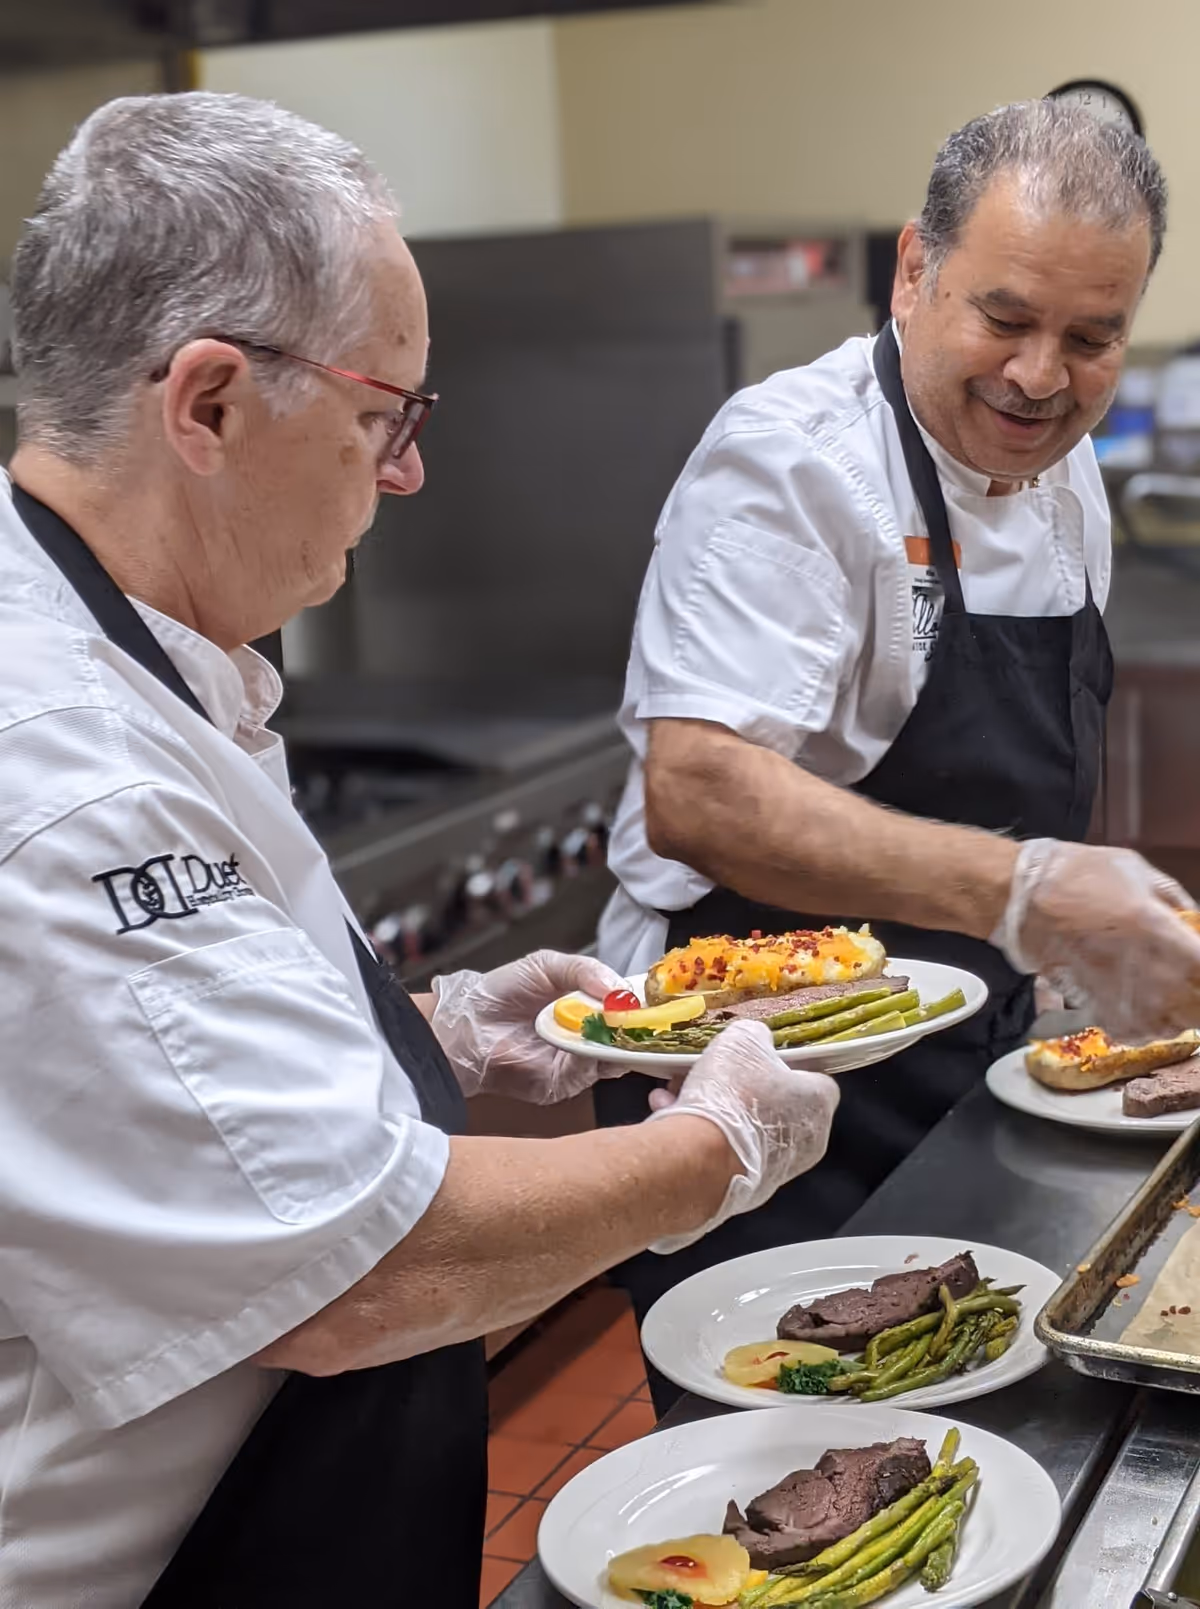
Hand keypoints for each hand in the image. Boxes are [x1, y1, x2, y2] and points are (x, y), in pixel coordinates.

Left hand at [430, 950, 627, 1103]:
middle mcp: (589, 1037)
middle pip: (629, 1038)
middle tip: (644, 1016)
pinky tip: (586, 1040)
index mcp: (589, 1007)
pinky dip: (592, 1058)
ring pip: (615, 1058)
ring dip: (618, 1043)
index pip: (627, 1009)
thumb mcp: (546, 965)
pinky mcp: (563, 1083)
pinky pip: (588, 1073)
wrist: (466, 1023)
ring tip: (617, 1025)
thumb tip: (619, 989)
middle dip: (639, 1028)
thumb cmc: (501, 991)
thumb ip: (585, 969)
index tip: (653, 998)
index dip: (641, 1005)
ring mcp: (579, 1063)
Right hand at [645, 1019, 839, 1252]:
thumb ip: (755, 1036)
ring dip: (714, 1108)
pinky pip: (725, 1152)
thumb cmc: (733, 1096)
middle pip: (774, 1104)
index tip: (761, 1057)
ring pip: (744, 1128)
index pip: (817, 1079)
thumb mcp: (742, 1041)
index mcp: (818, 1103)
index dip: (787, 1064)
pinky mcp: (745, 1189)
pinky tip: (672, 1116)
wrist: (699, 1159)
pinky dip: (702, 1135)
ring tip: (679, 1092)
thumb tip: (756, 1038)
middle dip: (739, 1087)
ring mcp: (776, 1170)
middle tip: (712, 1071)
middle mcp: (807, 1142)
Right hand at [991, 839, 1199, 1041]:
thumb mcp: (1135, 869)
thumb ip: (1171, 897)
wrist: (1020, 897)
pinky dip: (1146, 1029)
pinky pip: (1133, 1031)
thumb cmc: (1074, 875)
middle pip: (1193, 1005)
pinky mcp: (1094, 1003)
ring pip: (1168, 1024)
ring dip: (1178, 1016)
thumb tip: (1194, 921)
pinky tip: (1149, 1014)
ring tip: (1177, 1002)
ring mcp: (1118, 989)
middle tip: (1193, 984)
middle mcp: (1142, 966)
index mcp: (1156, 926)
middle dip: (1197, 996)